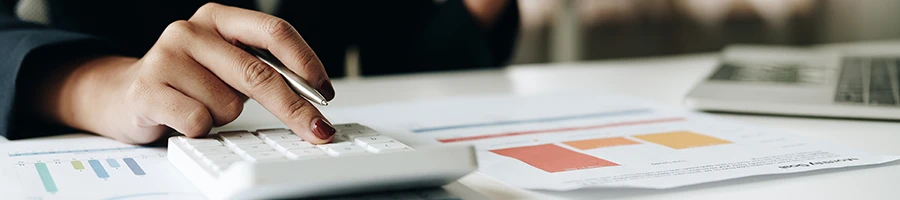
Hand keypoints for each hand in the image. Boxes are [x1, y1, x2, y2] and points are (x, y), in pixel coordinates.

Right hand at [41, 3, 335, 143]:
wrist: (125, 94)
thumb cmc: (188, 80)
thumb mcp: (226, 63)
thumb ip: (262, 69)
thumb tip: (313, 99)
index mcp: (219, 18)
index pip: (275, 32)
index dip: (306, 62)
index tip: (325, 92)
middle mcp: (192, 30)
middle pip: (259, 74)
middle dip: (294, 107)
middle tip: (317, 129)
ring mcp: (166, 57)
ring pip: (228, 105)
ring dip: (226, 117)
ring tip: (202, 106)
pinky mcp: (148, 89)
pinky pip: (199, 120)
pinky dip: (201, 128)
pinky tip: (184, 117)